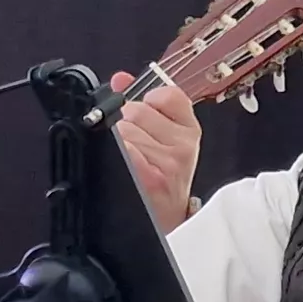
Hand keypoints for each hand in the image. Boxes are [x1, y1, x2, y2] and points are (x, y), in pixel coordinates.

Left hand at [107, 71, 202, 233]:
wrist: (164, 223)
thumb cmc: (162, 181)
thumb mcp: (164, 141)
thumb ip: (144, 105)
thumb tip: (120, 79)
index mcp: (190, 131)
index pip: (166, 94)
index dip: (147, 102)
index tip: (145, 119)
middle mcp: (182, 146)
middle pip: (135, 110)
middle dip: (126, 125)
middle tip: (135, 150)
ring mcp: (166, 162)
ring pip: (122, 129)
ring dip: (118, 144)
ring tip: (131, 164)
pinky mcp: (148, 177)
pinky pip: (118, 148)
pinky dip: (112, 157)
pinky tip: (124, 171)